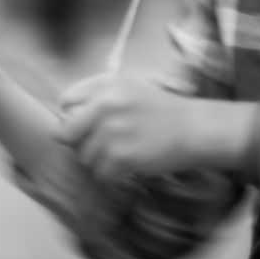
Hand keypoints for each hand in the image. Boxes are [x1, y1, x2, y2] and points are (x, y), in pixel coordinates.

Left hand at [59, 71, 213, 179]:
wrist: (193, 128)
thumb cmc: (161, 110)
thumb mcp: (128, 89)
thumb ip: (97, 98)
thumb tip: (66, 118)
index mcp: (104, 85)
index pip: (66, 102)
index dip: (73, 116)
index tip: (86, 125)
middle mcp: (103, 105)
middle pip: (66, 133)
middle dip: (78, 142)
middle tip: (99, 145)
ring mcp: (111, 131)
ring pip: (83, 157)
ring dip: (100, 160)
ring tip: (123, 152)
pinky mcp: (120, 156)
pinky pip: (100, 173)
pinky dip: (113, 174)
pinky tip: (130, 163)